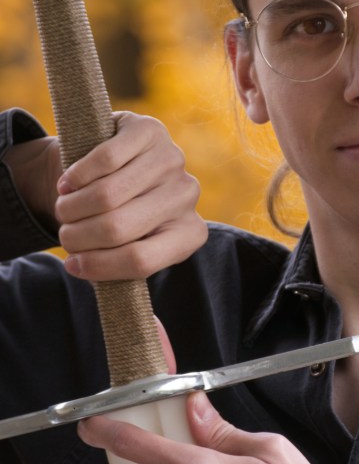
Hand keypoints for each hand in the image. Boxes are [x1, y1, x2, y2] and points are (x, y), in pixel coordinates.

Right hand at [6, 111, 206, 279]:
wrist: (109, 167)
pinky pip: (105, 159)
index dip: (98, 267)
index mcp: (189, 235)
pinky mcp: (150, 131)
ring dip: (73, 207)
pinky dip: (76, 175)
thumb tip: (137, 332)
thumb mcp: (126, 251)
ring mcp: (173, 161)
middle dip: (79, 235)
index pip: (141, 261)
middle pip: (120, 228)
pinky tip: (68, 182)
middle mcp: (188, 197)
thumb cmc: (116, 218)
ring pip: (109, 194)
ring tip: (65, 210)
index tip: (72, 265)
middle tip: (65, 234)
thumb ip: (127, 278)